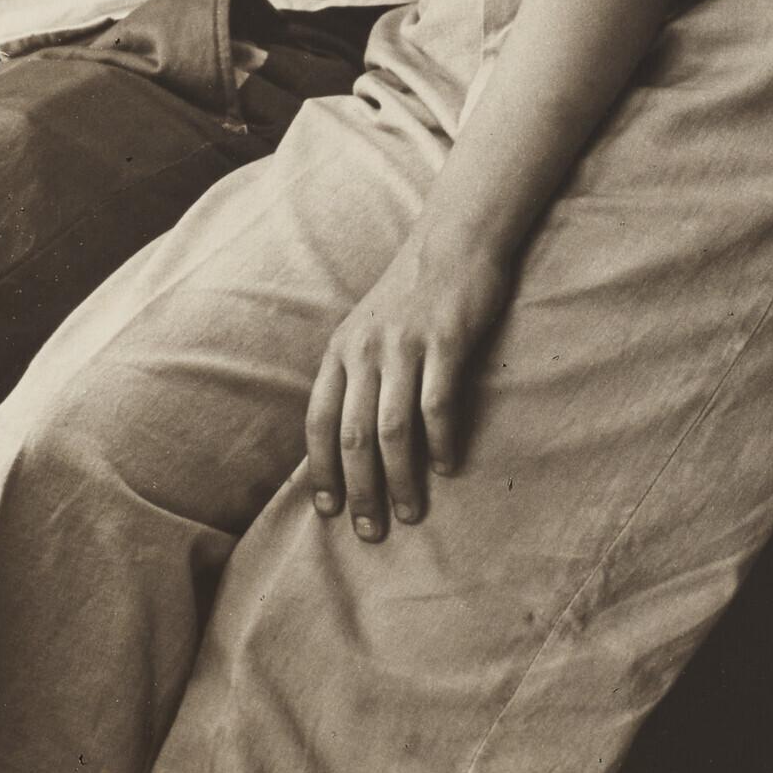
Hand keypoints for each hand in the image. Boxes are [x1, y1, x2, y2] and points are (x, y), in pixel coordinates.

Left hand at [303, 228, 514, 542]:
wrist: (454, 239)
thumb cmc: (412, 294)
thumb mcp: (367, 330)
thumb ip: (356, 376)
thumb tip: (348, 441)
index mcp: (340, 351)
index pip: (318, 423)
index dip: (321, 472)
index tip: (329, 513)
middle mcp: (365, 350)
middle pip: (352, 436)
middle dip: (360, 490)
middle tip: (371, 532)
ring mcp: (405, 345)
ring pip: (391, 429)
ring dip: (400, 479)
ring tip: (411, 513)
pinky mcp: (446, 341)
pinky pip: (437, 404)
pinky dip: (440, 442)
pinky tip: (447, 467)